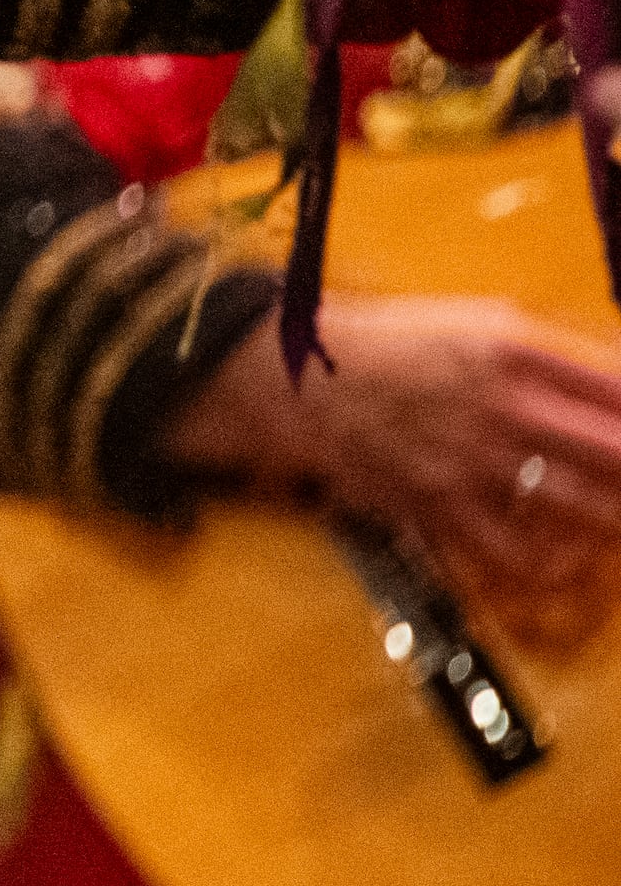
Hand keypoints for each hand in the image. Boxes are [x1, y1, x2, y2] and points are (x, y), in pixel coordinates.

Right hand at [166, 290, 620, 623]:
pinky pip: (522, 555)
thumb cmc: (393, 346)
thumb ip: (559, 352)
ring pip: (589, 510)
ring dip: (616, 517)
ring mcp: (473, 464)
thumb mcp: (481, 321)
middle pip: (619, 454)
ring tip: (614, 515)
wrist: (296, 379)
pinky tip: (569, 554)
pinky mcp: (442, 508)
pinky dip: (558, 564)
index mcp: (513, 349)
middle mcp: (501, 407)